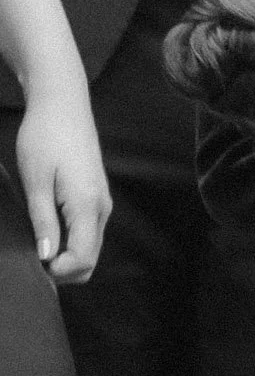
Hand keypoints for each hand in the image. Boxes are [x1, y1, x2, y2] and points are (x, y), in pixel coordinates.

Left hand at [15, 80, 109, 282]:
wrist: (63, 104)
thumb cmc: (45, 137)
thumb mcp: (35, 181)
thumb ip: (43, 221)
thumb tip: (47, 256)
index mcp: (87, 205)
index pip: (83, 258)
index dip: (58, 271)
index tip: (32, 261)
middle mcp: (101, 209)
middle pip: (90, 260)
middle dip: (62, 269)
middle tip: (31, 254)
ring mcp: (101, 204)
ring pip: (89, 248)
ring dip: (64, 255)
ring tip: (36, 239)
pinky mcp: (95, 198)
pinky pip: (87, 233)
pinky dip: (69, 242)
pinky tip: (46, 228)